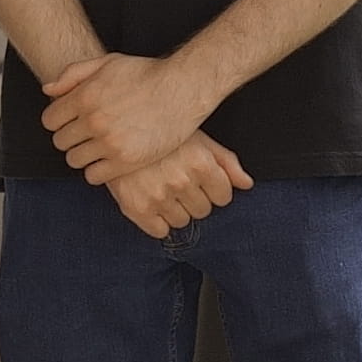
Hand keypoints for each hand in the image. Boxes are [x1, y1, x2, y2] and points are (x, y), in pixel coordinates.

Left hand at [44, 50, 220, 185]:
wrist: (183, 90)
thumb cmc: (146, 74)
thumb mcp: (107, 62)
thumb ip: (73, 74)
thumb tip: (47, 91)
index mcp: (85, 96)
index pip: (50, 120)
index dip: (58, 120)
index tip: (71, 121)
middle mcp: (94, 121)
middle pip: (60, 142)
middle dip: (70, 138)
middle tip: (85, 135)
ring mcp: (110, 143)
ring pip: (74, 160)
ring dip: (82, 155)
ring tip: (97, 147)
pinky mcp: (126, 161)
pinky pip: (94, 176)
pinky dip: (97, 170)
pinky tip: (108, 160)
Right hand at [108, 133, 249, 238]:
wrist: (114, 130)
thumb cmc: (161, 133)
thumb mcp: (198, 139)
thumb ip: (226, 162)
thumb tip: (247, 184)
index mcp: (200, 163)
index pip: (223, 197)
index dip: (213, 190)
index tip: (200, 181)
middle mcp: (182, 181)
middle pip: (203, 211)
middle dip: (194, 199)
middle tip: (177, 182)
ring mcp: (159, 196)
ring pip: (182, 222)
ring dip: (176, 210)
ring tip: (162, 189)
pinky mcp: (137, 208)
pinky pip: (160, 231)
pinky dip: (157, 222)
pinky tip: (151, 201)